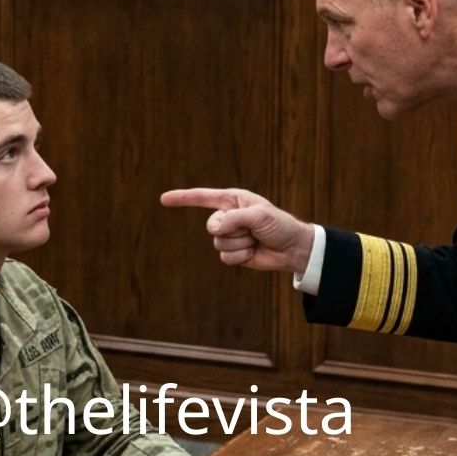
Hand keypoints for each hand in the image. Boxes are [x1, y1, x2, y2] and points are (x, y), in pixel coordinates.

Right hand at [161, 186, 314, 274]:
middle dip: (232, 230)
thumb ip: (234, 218)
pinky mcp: (234, 253)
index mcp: (233, 200)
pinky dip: (241, 256)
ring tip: (255, 240)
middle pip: (211, 226)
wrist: (293, 248)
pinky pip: (225, 257)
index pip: (203, 198)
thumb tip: (214, 228)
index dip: (183, 198)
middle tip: (252, 230)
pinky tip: (253, 252)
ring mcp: (230, 236)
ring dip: (240, 244)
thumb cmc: (279, 225)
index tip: (164, 199)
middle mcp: (228, 217)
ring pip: (218, 243)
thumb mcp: (259, 216)